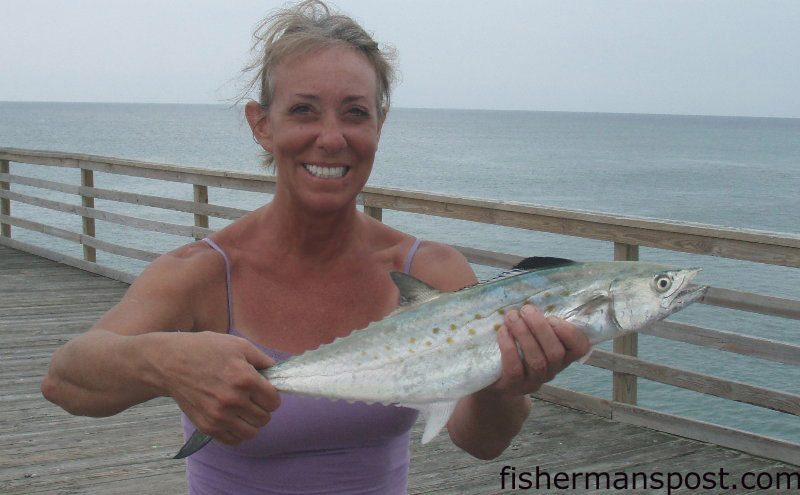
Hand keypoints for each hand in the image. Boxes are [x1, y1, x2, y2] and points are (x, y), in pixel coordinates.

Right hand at [155, 331, 279, 444]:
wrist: (170, 363)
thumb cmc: (205, 349)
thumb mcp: (239, 345)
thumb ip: (263, 359)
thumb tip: (277, 373)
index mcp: (245, 379)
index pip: (274, 401)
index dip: (272, 395)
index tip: (264, 390)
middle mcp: (233, 400)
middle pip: (264, 418)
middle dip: (263, 408)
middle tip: (253, 399)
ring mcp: (219, 416)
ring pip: (251, 432)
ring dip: (252, 422)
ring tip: (244, 410)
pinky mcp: (207, 426)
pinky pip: (233, 440)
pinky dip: (238, 432)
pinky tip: (233, 419)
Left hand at [489, 304, 588, 396]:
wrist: (496, 383)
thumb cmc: (517, 350)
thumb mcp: (532, 335)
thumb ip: (538, 320)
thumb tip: (534, 291)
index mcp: (562, 356)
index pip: (580, 348)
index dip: (570, 332)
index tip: (552, 317)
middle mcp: (552, 371)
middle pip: (555, 353)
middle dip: (540, 328)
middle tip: (526, 310)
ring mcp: (533, 382)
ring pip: (537, 361)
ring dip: (524, 334)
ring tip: (512, 316)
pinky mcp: (513, 386)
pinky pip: (514, 368)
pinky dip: (509, 347)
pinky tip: (502, 332)